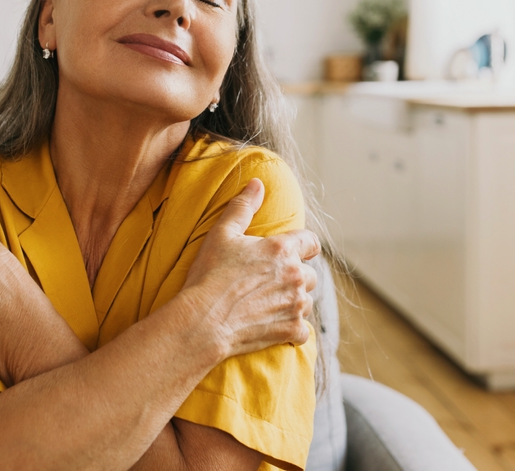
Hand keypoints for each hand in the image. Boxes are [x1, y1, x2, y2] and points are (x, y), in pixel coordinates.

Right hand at [181, 178, 319, 357]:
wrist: (204, 320)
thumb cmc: (209, 275)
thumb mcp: (221, 234)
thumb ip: (243, 207)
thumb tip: (257, 184)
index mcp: (282, 250)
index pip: (311, 242)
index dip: (303, 245)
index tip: (291, 252)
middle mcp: (295, 276)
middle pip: (310, 274)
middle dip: (294, 276)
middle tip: (270, 282)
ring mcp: (296, 305)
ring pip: (306, 301)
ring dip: (293, 302)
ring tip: (268, 304)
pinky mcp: (291, 330)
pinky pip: (302, 331)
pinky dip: (292, 329)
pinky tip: (273, 326)